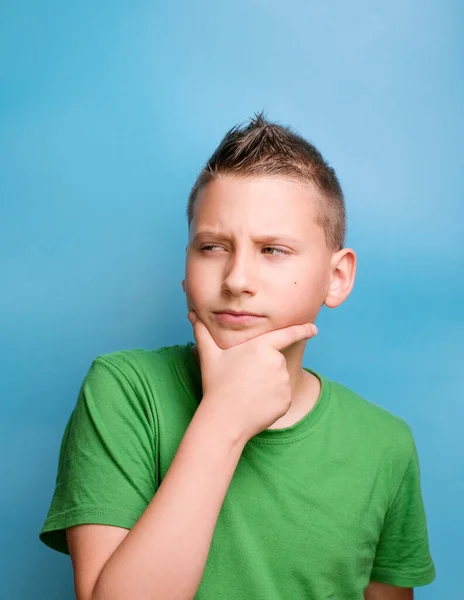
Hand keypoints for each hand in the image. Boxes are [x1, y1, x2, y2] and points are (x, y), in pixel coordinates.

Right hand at [187, 311, 317, 442]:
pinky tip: (256, 403)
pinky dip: (272, 399)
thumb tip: (191, 314)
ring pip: (279, 379)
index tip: (314, 328)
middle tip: (244, 379)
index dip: (303, 330)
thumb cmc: (216, 384)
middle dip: (263, 367)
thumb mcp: (209, 355)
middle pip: (275, 360)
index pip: (287, 334)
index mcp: (261, 346)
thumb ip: (203, 332)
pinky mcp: (287, 400)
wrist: (224, 419)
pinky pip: (282, 396)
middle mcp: (277, 362)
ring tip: (248, 392)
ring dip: (267, 384)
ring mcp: (283, 382)